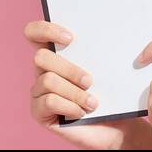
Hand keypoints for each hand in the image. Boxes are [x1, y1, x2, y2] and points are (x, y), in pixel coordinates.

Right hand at [24, 19, 151, 149]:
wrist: (117, 125)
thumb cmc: (112, 93)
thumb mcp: (108, 67)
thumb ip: (99, 48)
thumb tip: (105, 26)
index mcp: (55, 53)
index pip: (34, 32)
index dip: (46, 30)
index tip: (71, 38)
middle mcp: (42, 70)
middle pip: (41, 57)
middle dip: (69, 69)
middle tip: (90, 81)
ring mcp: (38, 91)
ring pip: (47, 80)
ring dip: (74, 92)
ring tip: (93, 102)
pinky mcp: (39, 111)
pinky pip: (48, 101)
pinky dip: (69, 106)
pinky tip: (81, 112)